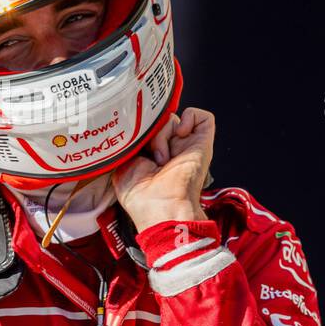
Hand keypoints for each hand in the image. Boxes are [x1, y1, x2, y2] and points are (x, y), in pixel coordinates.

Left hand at [112, 107, 214, 231]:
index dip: (138, 129)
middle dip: (149, 132)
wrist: (162, 209)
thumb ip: (125, 147)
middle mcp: (170, 148)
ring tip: (162, 158)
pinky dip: (189, 118)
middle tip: (147, 154)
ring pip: (172, 118)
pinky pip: (201, 116)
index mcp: (151, 154)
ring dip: (162, 133)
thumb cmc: (142, 198)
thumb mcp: (121, 166)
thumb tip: (127, 131)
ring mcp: (186, 145)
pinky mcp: (202, 142)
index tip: (133, 142)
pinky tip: (180, 135)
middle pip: (157, 121)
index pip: (146, 128)